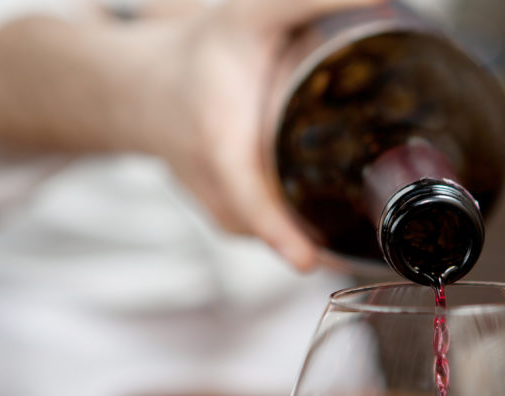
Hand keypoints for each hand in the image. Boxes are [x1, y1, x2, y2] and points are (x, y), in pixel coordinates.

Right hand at [133, 0, 384, 269]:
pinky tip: (328, 226)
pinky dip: (296, 232)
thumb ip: (312, 1)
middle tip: (364, 244)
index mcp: (219, 142)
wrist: (141, 89)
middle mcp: (215, 186)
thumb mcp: (252, 14)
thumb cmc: (198, 54)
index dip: (276, 230)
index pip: (246, 198)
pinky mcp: (227, 216)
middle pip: (270, 228)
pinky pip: (265, 233)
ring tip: (355, 232)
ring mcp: (219, 207)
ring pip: (270, 235)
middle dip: (315, 241)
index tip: (303, 260)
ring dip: (311, 237)